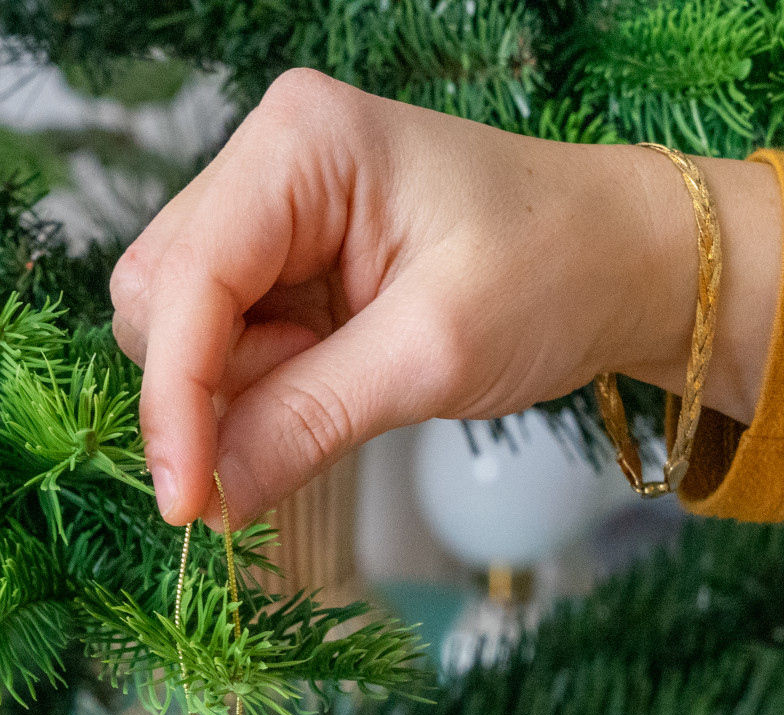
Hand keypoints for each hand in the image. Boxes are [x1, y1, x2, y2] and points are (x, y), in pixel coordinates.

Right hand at [110, 68, 781, 524]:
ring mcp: (269, 210)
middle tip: (310, 414)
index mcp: (298, 143)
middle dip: (207, 387)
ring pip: (179, 327)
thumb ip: (307, 422)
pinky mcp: (282, 261)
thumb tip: (210, 502)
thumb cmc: (553, 272)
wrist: (623, 260)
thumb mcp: (432, 357)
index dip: (175, 399)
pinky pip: (223, 341)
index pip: (184, 281)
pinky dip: (257, 387)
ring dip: (234, 390)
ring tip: (344, 382)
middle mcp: (267, 161)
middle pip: (160, 300)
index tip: (185, 503)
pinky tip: (329, 380)